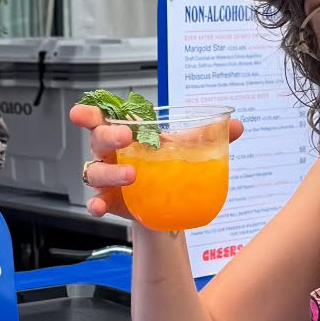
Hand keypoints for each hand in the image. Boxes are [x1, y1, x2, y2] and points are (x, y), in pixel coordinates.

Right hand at [68, 104, 244, 220]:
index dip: (89, 114)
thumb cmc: (170, 167)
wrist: (171, 203)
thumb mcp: (188, 149)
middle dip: (108, 135)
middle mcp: (112, 154)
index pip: (102, 118)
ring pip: (94, 171)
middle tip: (126, 137)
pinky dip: (95, 205)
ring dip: (109, 172)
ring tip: (131, 175)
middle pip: (98, 140)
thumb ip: (210, 136)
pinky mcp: (111, 202)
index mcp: (127, 134)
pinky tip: (101, 207)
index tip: (82, 113)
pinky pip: (95, 203)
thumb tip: (237, 125)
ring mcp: (109, 179)